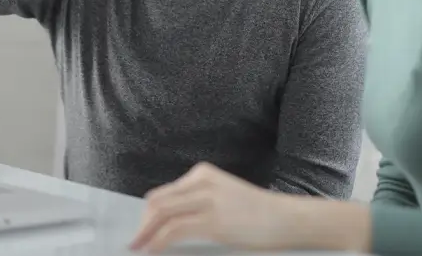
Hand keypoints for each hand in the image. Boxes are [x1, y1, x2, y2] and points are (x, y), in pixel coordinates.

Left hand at [130, 162, 298, 252]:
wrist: (284, 219)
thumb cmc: (255, 213)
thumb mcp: (222, 196)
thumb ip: (196, 201)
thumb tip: (165, 219)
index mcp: (202, 173)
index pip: (162, 194)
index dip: (146, 216)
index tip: (141, 232)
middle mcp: (202, 181)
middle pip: (157, 203)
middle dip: (143, 225)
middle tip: (136, 244)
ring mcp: (208, 200)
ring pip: (162, 215)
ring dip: (145, 235)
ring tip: (138, 248)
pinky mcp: (213, 220)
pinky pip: (174, 230)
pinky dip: (157, 241)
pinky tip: (152, 250)